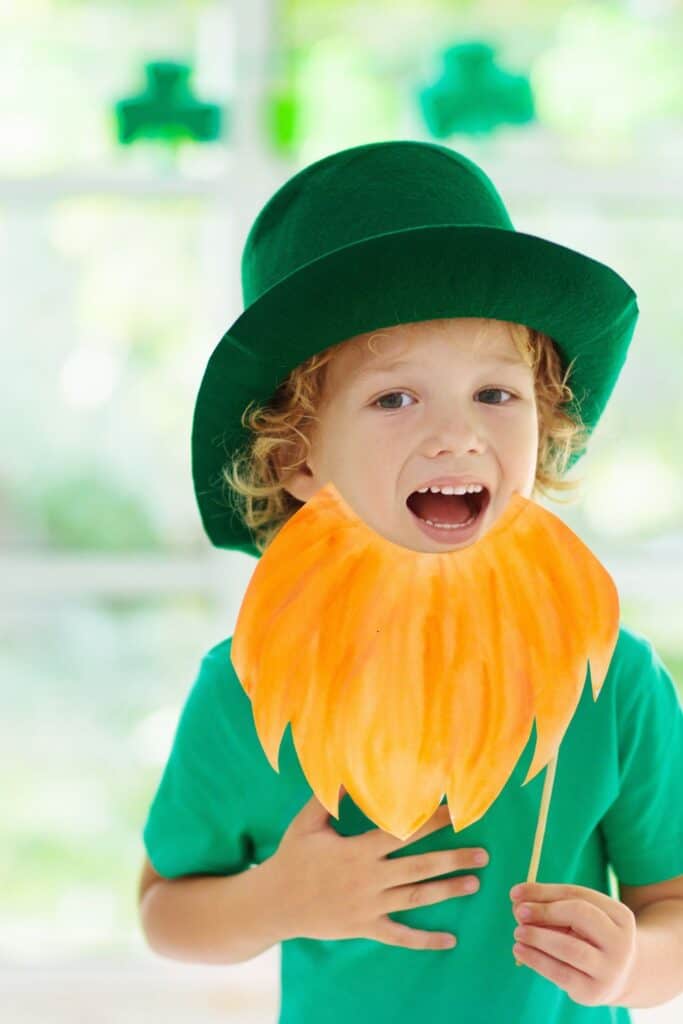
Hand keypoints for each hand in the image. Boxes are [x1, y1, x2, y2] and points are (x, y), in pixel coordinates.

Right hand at [265, 787, 488, 950]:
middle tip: (482, 853)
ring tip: (475, 883)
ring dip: (447, 891)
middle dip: (452, 859)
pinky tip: (449, 940)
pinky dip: (425, 940)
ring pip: (415, 899)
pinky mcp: (365, 928)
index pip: (402, 833)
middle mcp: (369, 879)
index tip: (454, 812)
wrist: (275, 903)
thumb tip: (346, 770)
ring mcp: (369, 906)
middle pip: (418, 867)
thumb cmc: (292, 857)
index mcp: (358, 851)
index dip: (429, 821)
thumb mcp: (307, 823)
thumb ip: (328, 797)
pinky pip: (399, 936)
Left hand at [510, 882, 636, 1006]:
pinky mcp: (593, 992)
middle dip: (546, 911)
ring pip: (571, 948)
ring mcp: (609, 970)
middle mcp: (620, 942)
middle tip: (519, 912)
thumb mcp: (579, 918)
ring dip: (538, 937)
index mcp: (619, 915)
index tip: (514, 892)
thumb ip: (550, 906)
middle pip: (580, 916)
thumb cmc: (591, 937)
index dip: (545, 892)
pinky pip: (561, 974)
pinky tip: (520, 950)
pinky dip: (536, 960)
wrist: (620, 978)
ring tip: (518, 932)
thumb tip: (518, 903)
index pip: (579, 895)